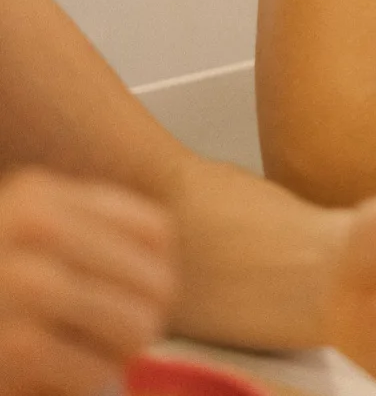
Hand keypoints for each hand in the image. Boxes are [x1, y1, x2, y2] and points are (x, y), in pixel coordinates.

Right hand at [0, 169, 175, 395]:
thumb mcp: (19, 240)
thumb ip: (80, 237)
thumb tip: (162, 277)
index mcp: (39, 198)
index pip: (153, 229)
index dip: (157, 271)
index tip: (144, 294)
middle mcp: (33, 232)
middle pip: (153, 280)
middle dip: (144, 319)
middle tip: (123, 340)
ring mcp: (22, 288)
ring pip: (133, 325)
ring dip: (120, 355)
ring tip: (99, 362)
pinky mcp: (13, 350)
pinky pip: (95, 373)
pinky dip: (94, 385)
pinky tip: (77, 383)